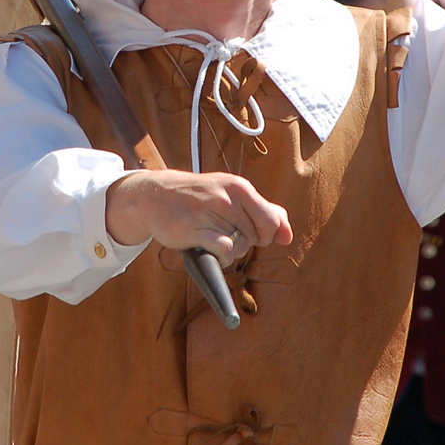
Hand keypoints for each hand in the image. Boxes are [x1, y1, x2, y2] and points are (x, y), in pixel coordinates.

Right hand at [106, 170, 292, 263]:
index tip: (251, 233)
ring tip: (214, 238)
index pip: (272, 220)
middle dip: (246, 242)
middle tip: (226, 234)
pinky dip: (223, 257)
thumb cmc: (200, 198)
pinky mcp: (194, 229)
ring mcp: (210, 213)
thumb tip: (287, 236)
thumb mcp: (233, 196)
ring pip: (241, 246)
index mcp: (239, 187)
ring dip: (231, 251)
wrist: (156, 196)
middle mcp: (226, 198)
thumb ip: (265, 212)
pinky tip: (211, 249)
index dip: (267, 235)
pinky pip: (225, 251)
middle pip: (257, 237)